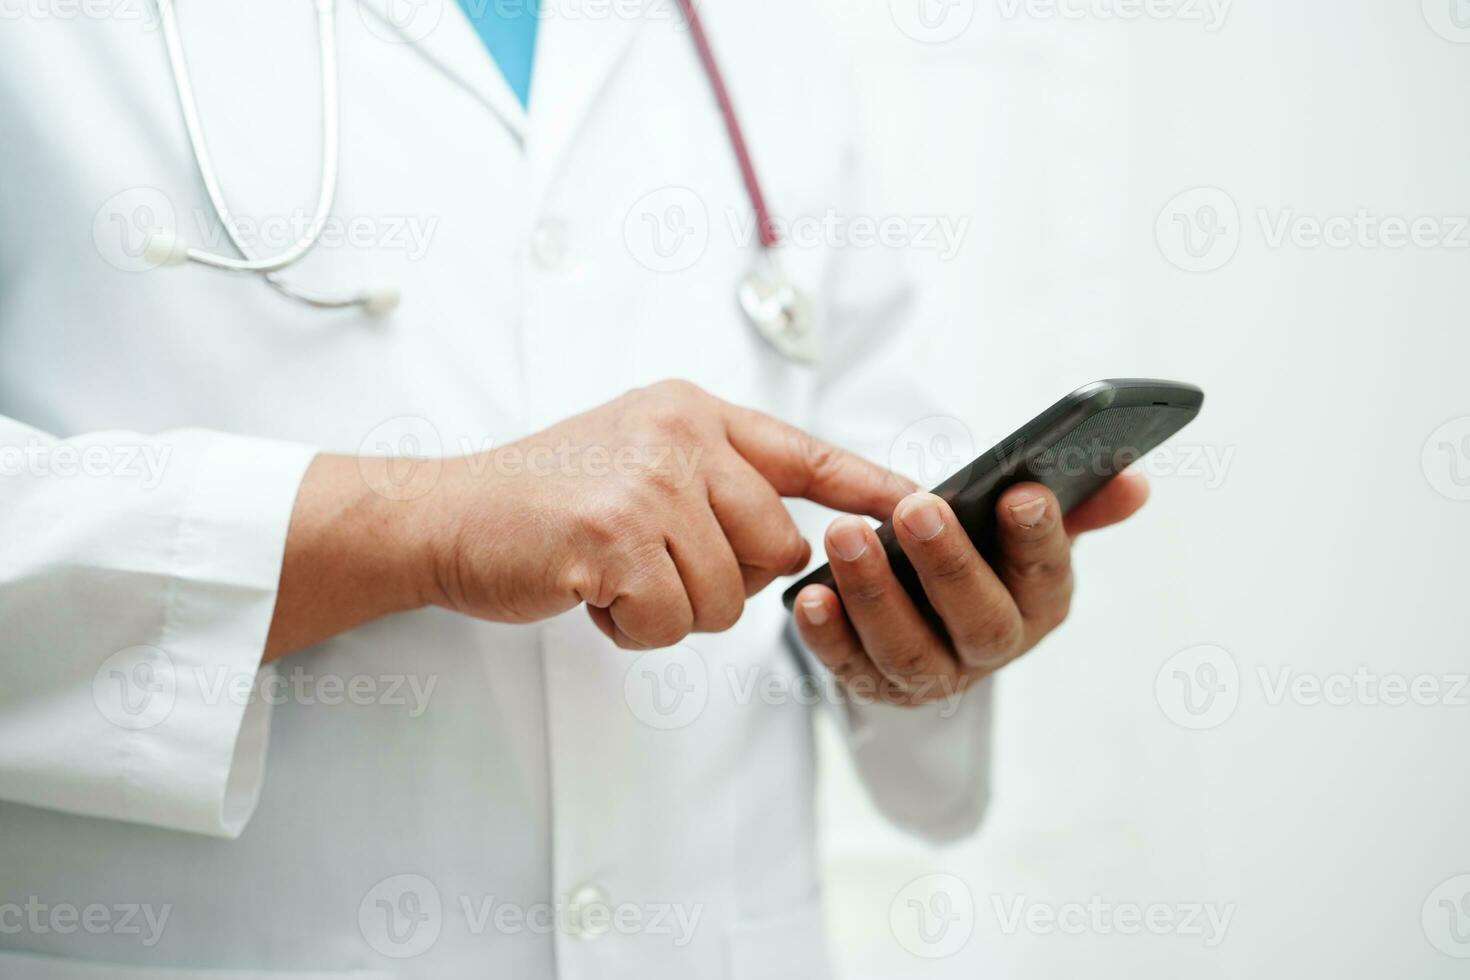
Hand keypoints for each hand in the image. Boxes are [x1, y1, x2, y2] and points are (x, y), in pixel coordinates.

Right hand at [415, 381, 912, 648]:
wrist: (447, 516)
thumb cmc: (547, 499)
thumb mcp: (639, 456)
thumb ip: (714, 481)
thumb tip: (793, 541)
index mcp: (693, 411)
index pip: (807, 452)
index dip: (870, 487)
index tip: (922, 508)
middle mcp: (679, 433)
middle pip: (776, 547)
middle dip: (725, 582)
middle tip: (655, 567)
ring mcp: (648, 480)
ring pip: (727, 596)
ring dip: (672, 610)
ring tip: (615, 575)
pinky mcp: (615, 535)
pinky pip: (673, 621)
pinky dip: (635, 629)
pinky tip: (592, 593)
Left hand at [791, 471, 1149, 705]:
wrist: (929, 613)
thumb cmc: (986, 556)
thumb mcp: (1030, 526)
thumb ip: (1079, 501)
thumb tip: (1133, 482)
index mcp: (1042, 601)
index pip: (1047, 573)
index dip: (1039, 537)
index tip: (1020, 492)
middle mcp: (993, 646)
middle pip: (980, 620)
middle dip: (950, 564)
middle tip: (918, 508)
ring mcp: (934, 674)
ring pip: (908, 649)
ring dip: (876, 593)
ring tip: (846, 536)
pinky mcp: (876, 684)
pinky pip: (849, 667)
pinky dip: (827, 636)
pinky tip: (809, 595)